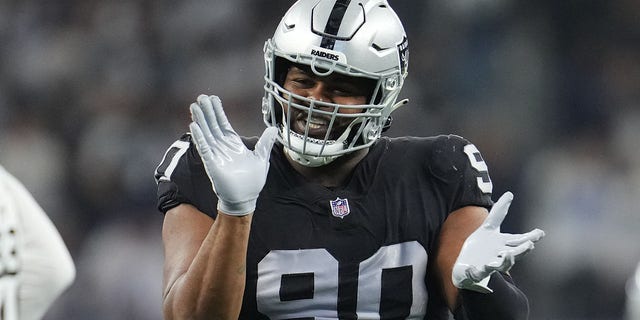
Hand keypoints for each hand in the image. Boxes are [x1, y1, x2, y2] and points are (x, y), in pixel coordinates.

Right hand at [189, 95, 277, 215]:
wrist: (245, 199)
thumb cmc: (252, 181)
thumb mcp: (262, 158)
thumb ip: (265, 143)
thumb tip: (274, 129)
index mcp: (234, 145)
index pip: (224, 124)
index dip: (218, 111)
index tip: (213, 98)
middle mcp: (223, 148)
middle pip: (213, 125)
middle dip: (207, 111)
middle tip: (201, 97)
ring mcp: (216, 155)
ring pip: (206, 134)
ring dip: (200, 120)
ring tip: (194, 106)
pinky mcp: (212, 164)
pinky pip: (204, 148)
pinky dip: (199, 137)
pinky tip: (194, 126)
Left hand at [452, 192, 544, 292]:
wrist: (465, 266)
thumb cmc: (480, 247)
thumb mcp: (488, 228)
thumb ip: (499, 212)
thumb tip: (510, 193)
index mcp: (503, 244)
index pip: (518, 240)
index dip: (530, 237)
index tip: (541, 233)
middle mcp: (499, 255)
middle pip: (514, 253)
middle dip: (522, 250)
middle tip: (531, 245)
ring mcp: (489, 264)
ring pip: (501, 265)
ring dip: (507, 260)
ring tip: (509, 254)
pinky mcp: (477, 271)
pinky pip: (479, 271)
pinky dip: (480, 269)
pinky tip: (482, 265)